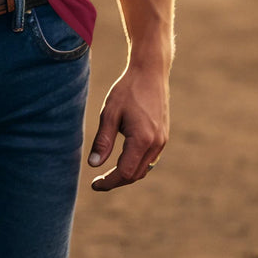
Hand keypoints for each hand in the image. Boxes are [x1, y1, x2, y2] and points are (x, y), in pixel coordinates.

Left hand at [88, 64, 168, 191]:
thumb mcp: (109, 113)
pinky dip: (136, 165)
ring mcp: (162, 141)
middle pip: (136, 174)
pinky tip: (123, 160)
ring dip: (127, 174)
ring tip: (108, 174)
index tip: (94, 185)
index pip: (125, 172)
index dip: (109, 182)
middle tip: (98, 182)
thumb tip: (94, 165)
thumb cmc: (127, 90)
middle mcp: (156, 144)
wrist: (150, 73)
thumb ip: (103, 141)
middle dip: (117, 181)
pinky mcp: (163, 136)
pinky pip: (150, 159)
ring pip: (144, 169)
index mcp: (142, 139)